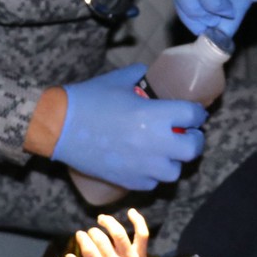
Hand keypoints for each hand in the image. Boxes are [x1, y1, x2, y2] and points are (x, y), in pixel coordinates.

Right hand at [53, 66, 206, 189]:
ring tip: (165, 152)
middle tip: (187, 134)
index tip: (195, 113)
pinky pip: (152, 183)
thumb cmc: (88, 100)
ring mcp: (143, 165)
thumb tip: (147, 73)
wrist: (59, 127)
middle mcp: (156, 143)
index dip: (197, 113)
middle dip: (194, 140)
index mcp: (156, 115)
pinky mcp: (129, 179)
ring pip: (174, 171)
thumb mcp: (117, 80)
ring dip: (174, 160)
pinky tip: (145, 164)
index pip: (193, 115)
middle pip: (192, 148)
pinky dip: (153, 174)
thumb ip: (138, 75)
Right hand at [66, 210, 150, 256]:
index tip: (80, 235)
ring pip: (119, 234)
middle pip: (102, 240)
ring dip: (109, 222)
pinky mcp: (141, 255)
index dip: (82, 238)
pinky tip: (130, 212)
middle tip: (90, 233)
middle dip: (93, 232)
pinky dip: (138, 221)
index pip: (89, 250)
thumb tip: (68, 255)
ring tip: (101, 219)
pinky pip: (142, 235)